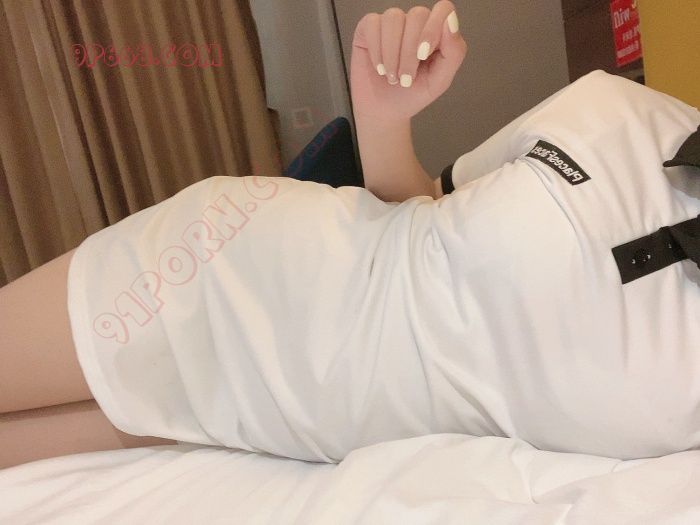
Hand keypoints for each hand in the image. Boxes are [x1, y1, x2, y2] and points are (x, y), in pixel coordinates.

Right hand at [350, 1, 467, 123]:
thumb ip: (454, 51)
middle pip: (417, 15)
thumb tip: (451, 21)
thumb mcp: (440, 80)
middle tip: (405, 78)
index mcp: (436, 32)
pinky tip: (379, 66)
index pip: (443, 9)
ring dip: (392, 53)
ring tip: (391, 75)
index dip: (433, 29)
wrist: (384, 111)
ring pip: (394, 18)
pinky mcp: (368, 28)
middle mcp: (415, 23)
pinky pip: (372, 24)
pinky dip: (376, 50)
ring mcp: (392, 24)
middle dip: (409, 52)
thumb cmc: (411, 95)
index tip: (423, 55)